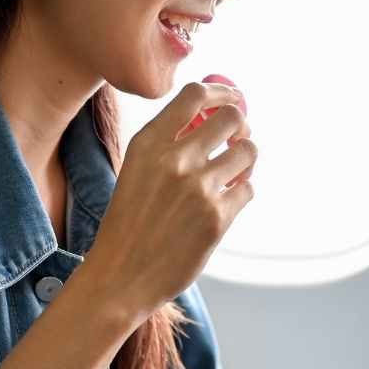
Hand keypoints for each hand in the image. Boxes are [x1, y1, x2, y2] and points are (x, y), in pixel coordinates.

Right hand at [85, 81, 254, 314]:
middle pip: (231, 117)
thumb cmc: (130, 222)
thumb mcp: (137, 171)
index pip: (194, 95)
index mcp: (148, 143)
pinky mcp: (217, 218)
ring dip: (245, 159)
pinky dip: (240, 193)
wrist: (121, 276)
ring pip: (248, 151)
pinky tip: (225, 203)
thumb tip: (214, 114)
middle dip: (240, 125)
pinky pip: (248, 189)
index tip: (233, 98)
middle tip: (237, 138)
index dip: (221, 93)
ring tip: (234, 172)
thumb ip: (169, 143)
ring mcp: (198, 188)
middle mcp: (175, 160)